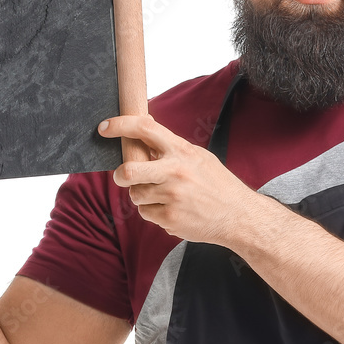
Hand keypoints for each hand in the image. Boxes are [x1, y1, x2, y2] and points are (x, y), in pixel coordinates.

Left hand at [97, 113, 261, 244]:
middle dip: (120, 175)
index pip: (144, 128)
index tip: (104, 128)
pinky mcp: (170, 218)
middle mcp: (175, 171)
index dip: (120, 125)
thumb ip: (171, 148)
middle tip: (123, 177)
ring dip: (143, 197)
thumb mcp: (198, 157)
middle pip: (128, 171)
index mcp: (182, 150)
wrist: (239, 216)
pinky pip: (146, 214)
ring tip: (165, 197)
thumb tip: (142, 132)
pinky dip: (154, 213)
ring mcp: (172, 196)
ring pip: (135, 195)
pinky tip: (174, 210)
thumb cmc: (217, 184)